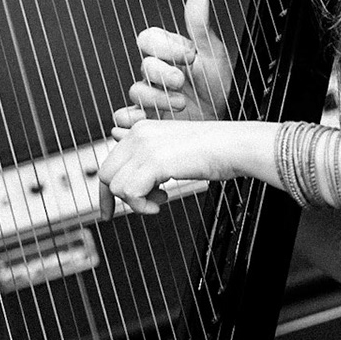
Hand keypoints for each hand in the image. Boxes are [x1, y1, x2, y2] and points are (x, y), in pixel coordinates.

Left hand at [97, 106, 234, 217]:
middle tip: (141, 208)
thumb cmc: (213, 152)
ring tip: (160, 201)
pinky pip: (130, 193)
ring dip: (136, 203)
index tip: (109, 209)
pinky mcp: (154, 162)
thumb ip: (149, 160)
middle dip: (116, 199)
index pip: (110, 162)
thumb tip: (128, 182)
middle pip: (106, 174)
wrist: (234, 146)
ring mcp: (145, 147)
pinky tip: (161, 203)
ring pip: (116, 186)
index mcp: (142, 130)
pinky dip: (142, 206)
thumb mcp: (172, 153)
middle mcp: (138, 134)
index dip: (107, 189)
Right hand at [130, 0, 233, 119]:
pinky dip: (130, 120)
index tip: (190, 55)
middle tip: (182, 81)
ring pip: (136, 92)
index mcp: (167, 52)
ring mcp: (149, 96)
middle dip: (163, 74)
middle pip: (144, 66)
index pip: (148, 38)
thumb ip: (200, 27)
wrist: (219, 120)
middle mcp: (155, 72)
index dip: (165, 47)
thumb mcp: (213, 54)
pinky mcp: (146, 119)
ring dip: (156, 99)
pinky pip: (124, 117)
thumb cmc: (215, 87)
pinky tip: (148, 121)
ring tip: (180, 105)